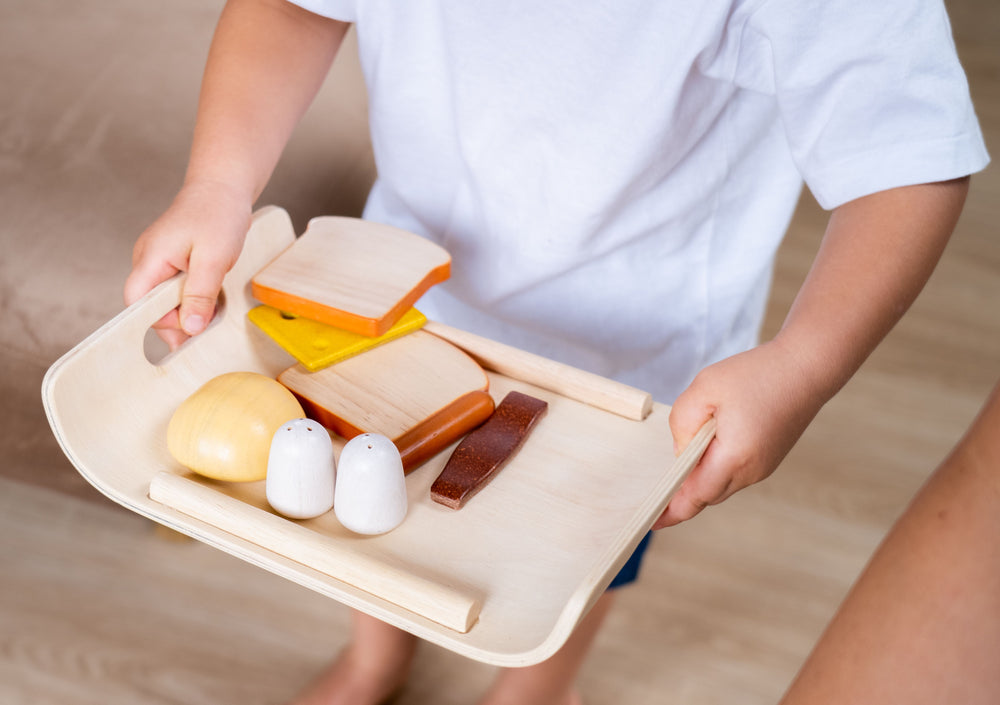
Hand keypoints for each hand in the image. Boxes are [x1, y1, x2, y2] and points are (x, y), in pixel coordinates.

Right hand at [124, 182, 251, 349]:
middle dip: (180, 319)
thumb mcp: (214, 259)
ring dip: (190, 309)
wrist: (223, 187)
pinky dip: (194, 297)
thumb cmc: (217, 215)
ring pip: (166, 300)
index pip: (137, 303)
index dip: (160, 322)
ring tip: (216, 306)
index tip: (189, 332)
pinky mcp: (171, 261)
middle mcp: (147, 262)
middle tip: (211, 323)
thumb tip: (191, 328)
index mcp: (150, 260)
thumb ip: (200, 295)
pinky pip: (176, 289)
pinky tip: (213, 296)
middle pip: (152, 307)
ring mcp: (158, 261)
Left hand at [653, 339, 827, 528]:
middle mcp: (751, 470)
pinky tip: (705, 451)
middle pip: (707, 495)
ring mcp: (763, 467)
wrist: (806, 368)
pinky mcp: (768, 459)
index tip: (653, 521)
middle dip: (682, 495)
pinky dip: (716, 469)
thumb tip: (681, 451)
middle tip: (656, 492)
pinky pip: (735, 474)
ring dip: (700, 480)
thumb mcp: (704, 389)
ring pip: (721, 485)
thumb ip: (683, 423)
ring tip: (678, 467)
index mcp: (734, 457)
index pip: (696, 496)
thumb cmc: (757, 374)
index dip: (672, 511)